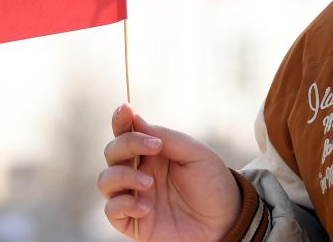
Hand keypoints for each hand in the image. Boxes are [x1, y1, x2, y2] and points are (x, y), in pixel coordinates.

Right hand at [98, 104, 241, 240]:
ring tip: (149, 181)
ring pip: (106, 180)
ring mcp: (135, 196)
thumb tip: (136, 119)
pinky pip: (111, 210)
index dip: (121, 120)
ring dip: (123, 175)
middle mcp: (140, 171)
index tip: (125, 110)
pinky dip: (124, 205)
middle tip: (154, 147)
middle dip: (126, 144)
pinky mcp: (134, 222)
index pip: (127, 132)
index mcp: (153, 153)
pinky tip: (146, 208)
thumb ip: (167, 138)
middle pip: (112, 152)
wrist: (226, 221)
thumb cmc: (212, 184)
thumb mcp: (196, 154)